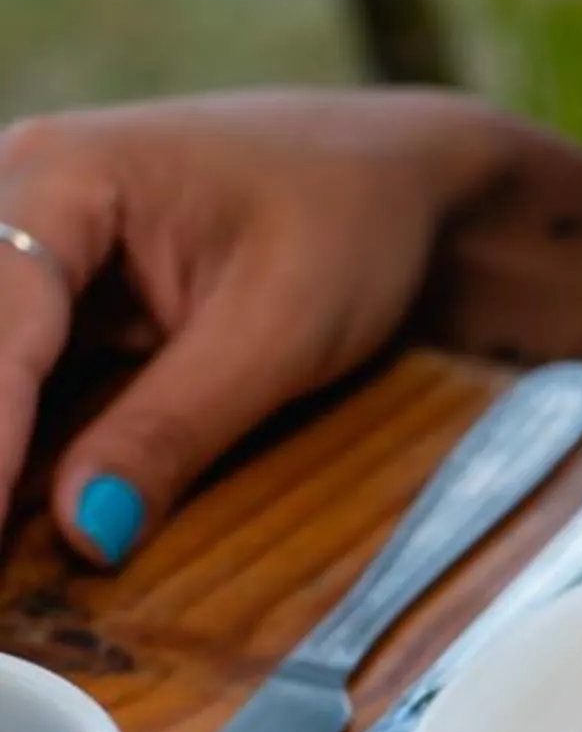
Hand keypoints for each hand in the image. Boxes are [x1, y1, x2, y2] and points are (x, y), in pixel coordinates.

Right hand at [0, 89, 505, 565]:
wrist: (393, 177)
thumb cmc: (348, 221)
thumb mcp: (278, 331)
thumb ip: (174, 428)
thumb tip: (84, 533)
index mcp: (65, 176)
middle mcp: (18, 195)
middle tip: (3, 554)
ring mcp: (24, 245)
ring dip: (1, 457)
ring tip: (14, 542)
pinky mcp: (45, 298)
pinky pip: (9, 372)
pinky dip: (16, 440)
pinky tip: (22, 513)